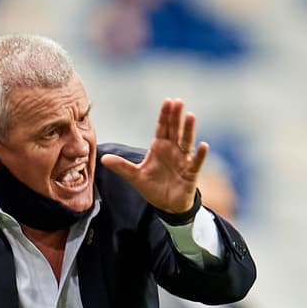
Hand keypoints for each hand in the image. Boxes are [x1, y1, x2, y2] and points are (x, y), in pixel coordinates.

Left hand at [100, 98, 207, 212]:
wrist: (167, 206)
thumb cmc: (153, 187)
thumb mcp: (135, 177)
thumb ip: (121, 166)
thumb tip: (103, 159)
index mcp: (159, 148)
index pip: (162, 128)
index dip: (165, 115)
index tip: (167, 101)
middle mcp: (172, 150)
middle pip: (175, 130)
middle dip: (176, 116)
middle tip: (178, 101)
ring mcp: (183, 160)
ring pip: (186, 142)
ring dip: (189, 129)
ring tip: (191, 116)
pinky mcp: (191, 173)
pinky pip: (196, 162)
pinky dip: (200, 154)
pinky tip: (203, 145)